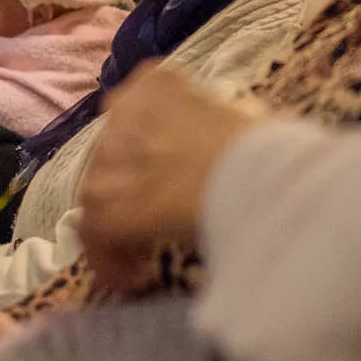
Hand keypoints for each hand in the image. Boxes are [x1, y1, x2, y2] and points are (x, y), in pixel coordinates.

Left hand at [81, 65, 256, 258]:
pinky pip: (95, 233)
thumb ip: (218, 126)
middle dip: (129, 190)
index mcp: (156, 83)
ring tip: (141, 257)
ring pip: (99, 195)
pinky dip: (109, 258)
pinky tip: (132, 277)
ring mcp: (109, 155)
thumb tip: (232, 145)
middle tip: (152, 219)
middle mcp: (123, 110)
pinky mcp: (105, 201)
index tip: (160, 178)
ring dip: (117, 227)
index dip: (145, 151)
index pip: (133, 112)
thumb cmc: (265, 147)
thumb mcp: (240, 118)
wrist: (254, 173)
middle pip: (112, 155)